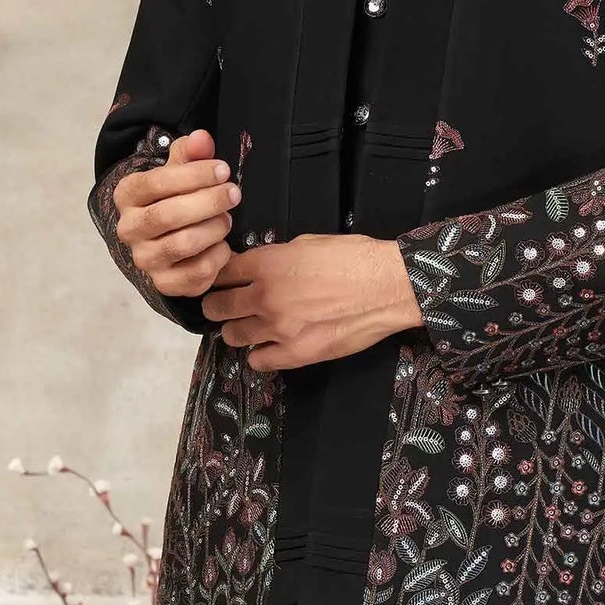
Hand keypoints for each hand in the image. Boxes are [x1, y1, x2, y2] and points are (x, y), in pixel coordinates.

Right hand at [112, 127, 239, 296]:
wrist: (169, 238)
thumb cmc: (176, 197)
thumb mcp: (181, 170)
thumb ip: (191, 152)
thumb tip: (202, 138)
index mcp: (127, 196)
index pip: (155, 183)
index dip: (193, 175)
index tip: (223, 170)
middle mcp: (129, 229)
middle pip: (168, 215)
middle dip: (208, 202)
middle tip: (233, 193)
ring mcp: (145, 260)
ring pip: (183, 245)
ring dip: (214, 229)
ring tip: (227, 219)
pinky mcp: (165, 284)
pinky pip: (197, 273)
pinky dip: (217, 257)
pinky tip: (222, 245)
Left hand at [203, 231, 425, 370]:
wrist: (388, 286)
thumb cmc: (354, 259)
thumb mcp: (307, 243)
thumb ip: (275, 257)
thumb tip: (258, 268)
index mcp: (267, 263)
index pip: (221, 273)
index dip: (219, 277)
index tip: (222, 282)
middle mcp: (265, 296)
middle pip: (217, 306)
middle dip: (219, 305)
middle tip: (226, 307)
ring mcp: (278, 328)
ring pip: (233, 336)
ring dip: (237, 331)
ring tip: (250, 327)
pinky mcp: (295, 354)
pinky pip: (257, 361)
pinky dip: (259, 354)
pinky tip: (269, 346)